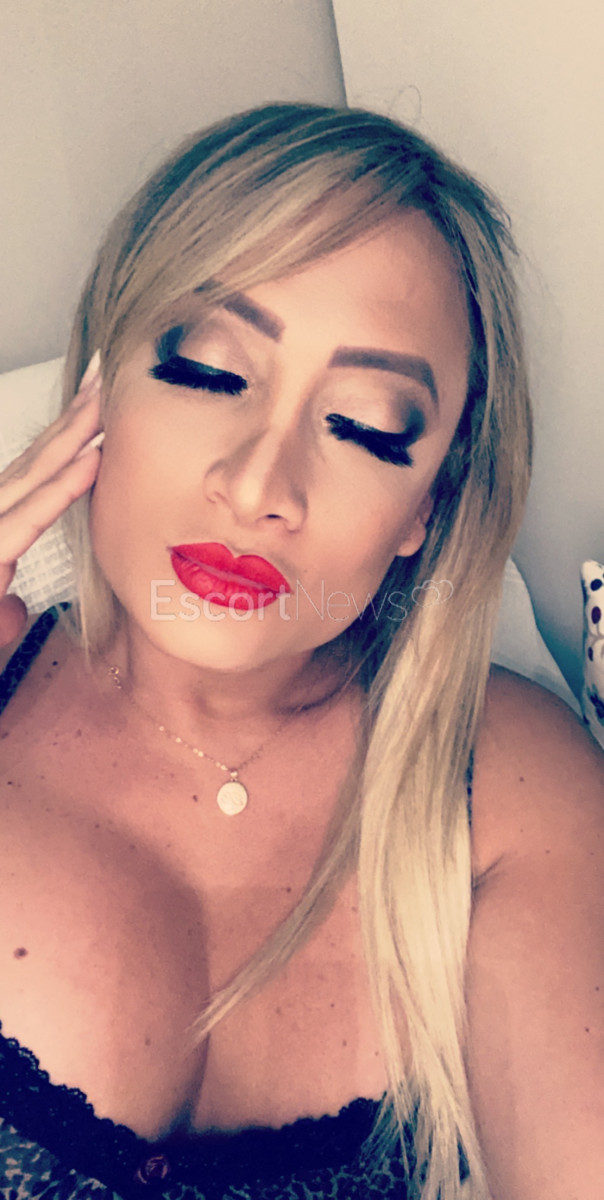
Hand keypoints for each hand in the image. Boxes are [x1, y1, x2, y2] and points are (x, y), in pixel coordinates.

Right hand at [0, 352, 103, 648]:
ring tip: (107, 402)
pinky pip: (22, 521)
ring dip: (71, 439)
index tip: (99, 409)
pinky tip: (92, 461)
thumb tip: (19, 605)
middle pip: (29, 467)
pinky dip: (59, 490)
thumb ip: (2, 616)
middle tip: (108, 376)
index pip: (28, 482)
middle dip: (71, 421)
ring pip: (26, 481)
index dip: (64, 444)